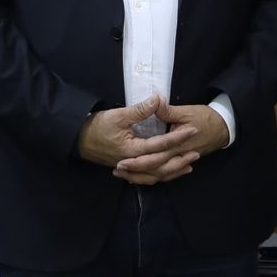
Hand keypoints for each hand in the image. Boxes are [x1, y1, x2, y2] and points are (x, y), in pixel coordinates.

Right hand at [76, 95, 199, 167]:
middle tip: (197, 151)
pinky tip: (169, 173)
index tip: (193, 130)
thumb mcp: (118, 115)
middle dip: (180, 159)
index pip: (160, 144)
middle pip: (161, 166)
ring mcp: (130, 168)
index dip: (178, 137)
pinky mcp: (128, 168)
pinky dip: (160, 176)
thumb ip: (139, 110)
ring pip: (155, 175)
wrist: (78, 139)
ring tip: (189, 165)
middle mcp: (133, 163)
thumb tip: (157, 99)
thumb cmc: (97, 126)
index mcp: (132, 150)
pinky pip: (147, 177)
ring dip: (173, 170)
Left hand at [107, 102, 228, 185]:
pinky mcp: (181, 161)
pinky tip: (143, 177)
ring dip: (143, 177)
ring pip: (160, 175)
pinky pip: (167, 174)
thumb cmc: (205, 118)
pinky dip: (154, 177)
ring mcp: (180, 161)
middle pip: (154, 170)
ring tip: (126, 176)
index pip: (154, 157)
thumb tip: (154, 102)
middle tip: (118, 170)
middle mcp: (177, 157)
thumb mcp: (186, 111)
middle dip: (136, 172)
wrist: (224, 127)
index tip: (121, 161)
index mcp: (176, 145)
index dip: (137, 161)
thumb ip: (168, 111)